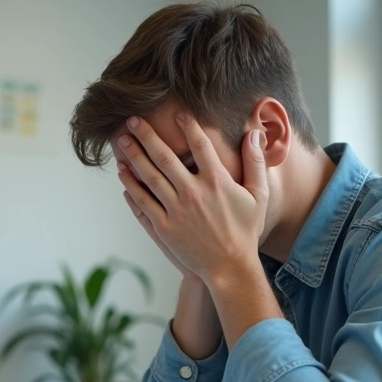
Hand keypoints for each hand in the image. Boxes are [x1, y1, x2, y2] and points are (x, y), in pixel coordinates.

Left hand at [117, 113, 269, 289]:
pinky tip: (124, 175)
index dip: (188, 125)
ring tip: (122, 142)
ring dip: (134, 157)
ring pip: (149, 177)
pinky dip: (131, 187)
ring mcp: (176, 211)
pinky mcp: (164, 228)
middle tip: (132, 120)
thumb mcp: (258, 195)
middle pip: (165, 157)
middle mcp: (193, 193)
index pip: (199, 145)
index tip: (177, 112)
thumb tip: (254, 133)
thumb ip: (255, 162)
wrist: (229, 268)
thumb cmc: (245, 231)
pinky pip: (143, 203)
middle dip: (147, 136)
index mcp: (217, 182)